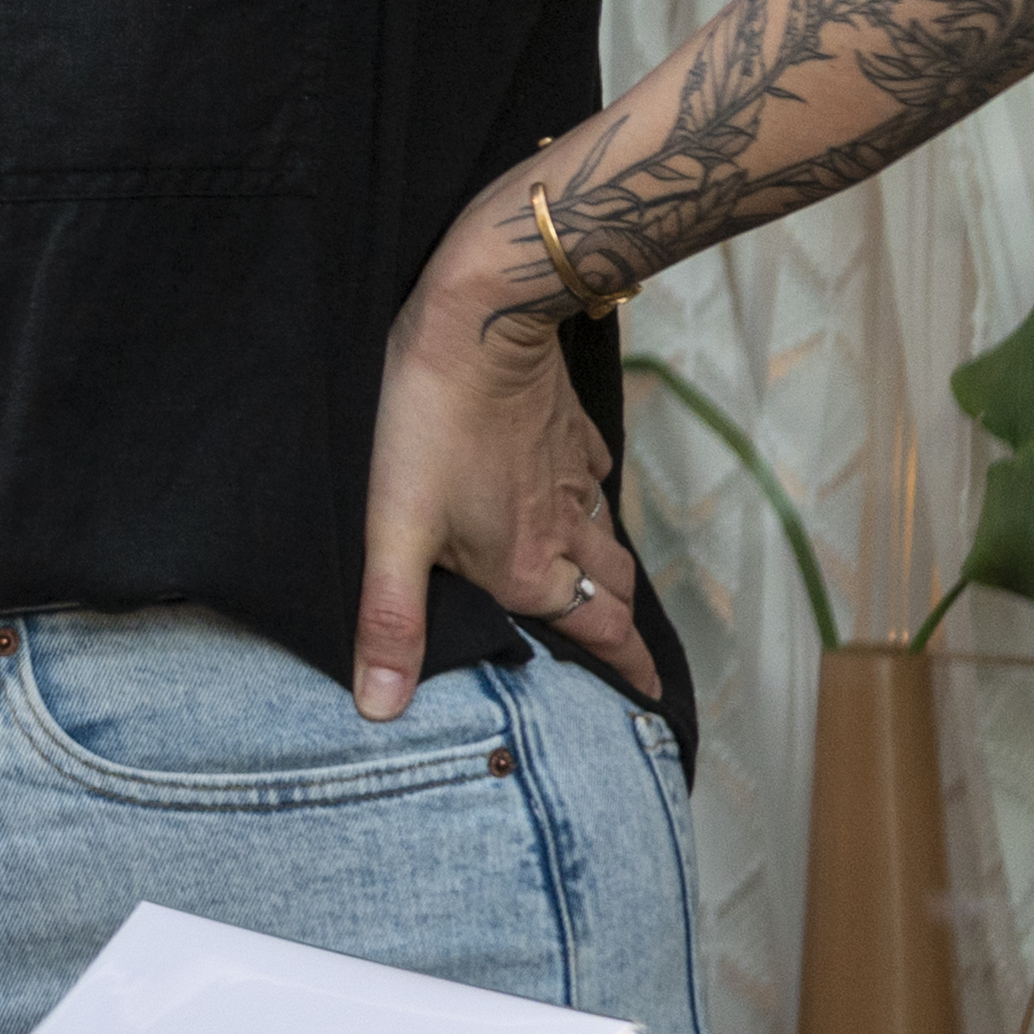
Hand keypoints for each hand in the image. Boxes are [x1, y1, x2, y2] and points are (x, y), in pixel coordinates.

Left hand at [354, 206, 656, 716]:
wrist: (480, 323)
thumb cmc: (430, 424)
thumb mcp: (395, 529)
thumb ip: (392, 620)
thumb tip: (380, 710)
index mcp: (528, 568)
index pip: (599, 634)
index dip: (629, 671)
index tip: (653, 699)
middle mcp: (564, 529)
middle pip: (612, 592)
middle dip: (623, 629)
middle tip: (629, 655)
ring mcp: (573, 475)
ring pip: (608, 537)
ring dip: (612, 570)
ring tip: (606, 590)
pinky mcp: (570, 430)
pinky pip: (595, 479)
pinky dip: (594, 501)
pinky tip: (578, 494)